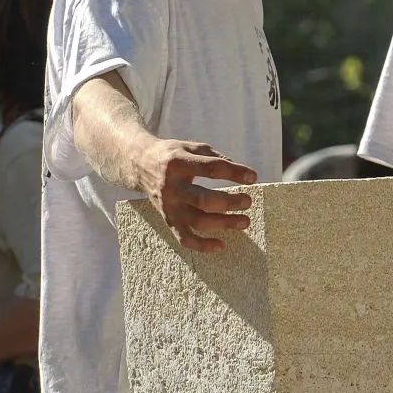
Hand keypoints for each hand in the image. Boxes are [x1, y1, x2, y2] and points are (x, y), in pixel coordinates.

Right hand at [137, 139, 257, 252]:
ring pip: (197, 221)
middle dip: (229, 202)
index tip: (253, 177)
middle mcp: (172, 187)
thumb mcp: (192, 147)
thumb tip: (241, 172)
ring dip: (223, 224)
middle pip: (203, 200)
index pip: (211, 168)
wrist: (139, 165)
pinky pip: (183, 238)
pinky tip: (221, 245)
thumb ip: (216, 157)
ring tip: (245, 222)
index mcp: (179, 164)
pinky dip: (201, 245)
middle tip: (248, 201)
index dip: (234, 173)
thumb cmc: (173, 155)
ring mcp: (169, 206)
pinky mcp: (167, 219)